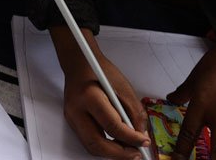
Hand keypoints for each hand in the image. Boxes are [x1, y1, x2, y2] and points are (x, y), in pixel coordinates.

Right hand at [53, 26, 151, 159]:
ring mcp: (71, 118)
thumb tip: (140, 134)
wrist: (78, 64)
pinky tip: (118, 143)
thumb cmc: (100, 71)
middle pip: (97, 143)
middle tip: (136, 153)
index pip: (112, 126)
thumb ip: (134, 112)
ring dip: (112, 153)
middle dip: (119, 154)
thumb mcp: (123, 87)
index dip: (131, 138)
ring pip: (91, 146)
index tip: (144, 141)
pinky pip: (89, 141)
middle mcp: (76, 111)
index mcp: (90, 97)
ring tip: (129, 151)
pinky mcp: (73, 122)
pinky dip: (105, 147)